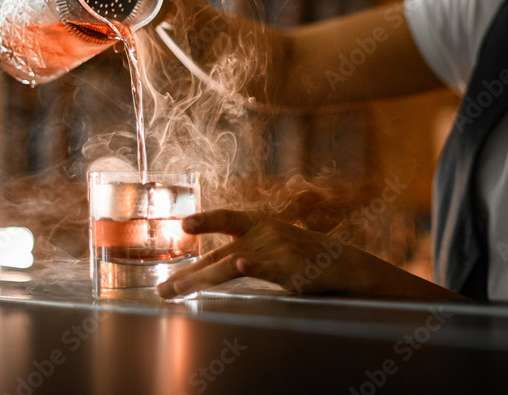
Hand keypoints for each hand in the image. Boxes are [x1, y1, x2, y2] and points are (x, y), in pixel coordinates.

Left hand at [156, 209, 371, 298]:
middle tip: (164, 289)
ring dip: (202, 279)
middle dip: (188, 274)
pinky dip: (254, 264)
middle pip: (218, 254)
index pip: (226, 218)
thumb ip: (242, 250)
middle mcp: (264, 233)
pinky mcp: (290, 267)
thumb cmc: (304, 256)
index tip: (184, 225)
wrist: (343, 264)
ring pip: (231, 265)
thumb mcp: (272, 244)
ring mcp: (276, 249)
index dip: (205, 220)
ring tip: (179, 289)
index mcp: (259, 224)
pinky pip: (267, 266)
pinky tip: (242, 263)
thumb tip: (206, 268)